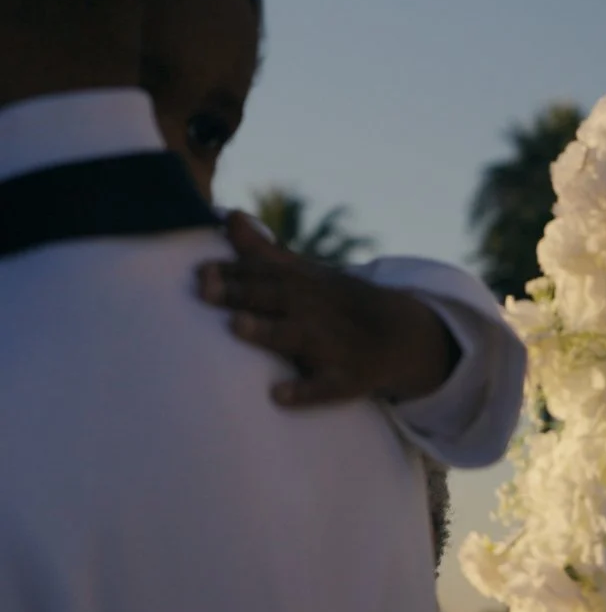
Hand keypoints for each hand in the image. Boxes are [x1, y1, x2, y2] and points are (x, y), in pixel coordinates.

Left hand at [197, 212, 457, 407]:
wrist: (400, 336)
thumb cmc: (336, 304)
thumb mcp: (306, 275)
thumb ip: (263, 251)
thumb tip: (229, 215)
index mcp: (305, 285)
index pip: (265, 273)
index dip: (232, 272)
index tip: (199, 271)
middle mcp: (317, 311)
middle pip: (276, 298)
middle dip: (242, 293)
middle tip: (205, 290)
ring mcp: (333, 345)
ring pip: (298, 337)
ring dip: (268, 331)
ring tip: (238, 326)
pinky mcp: (346, 379)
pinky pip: (326, 386)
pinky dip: (305, 391)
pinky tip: (279, 395)